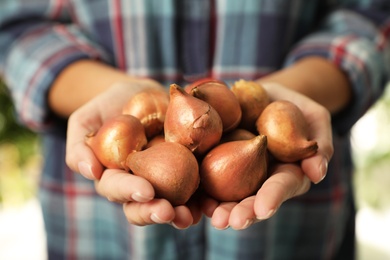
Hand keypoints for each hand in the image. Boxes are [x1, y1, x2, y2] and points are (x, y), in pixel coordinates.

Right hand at [65, 80, 200, 227]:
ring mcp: (161, 180)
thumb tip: (91, 172)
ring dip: (178, 213)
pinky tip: (207, 205)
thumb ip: (79, 146)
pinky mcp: (183, 170)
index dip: (130, 192)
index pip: (117, 189)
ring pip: (168, 203)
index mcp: (113, 176)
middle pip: (142, 206)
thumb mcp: (84, 121)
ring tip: (188, 216)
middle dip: (154, 212)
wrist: (139, 94)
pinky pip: (192, 189)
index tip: (146, 191)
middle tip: (168, 212)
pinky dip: (199, 200)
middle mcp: (137, 183)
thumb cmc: (107, 107)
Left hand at [205, 83, 333, 229]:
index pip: (281, 187)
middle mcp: (261, 179)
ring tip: (212, 216)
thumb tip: (317, 173)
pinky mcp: (218, 162)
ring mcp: (238, 173)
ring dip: (219, 207)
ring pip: (229, 195)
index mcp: (286, 172)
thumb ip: (320, 144)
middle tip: (229, 221)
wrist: (265, 95)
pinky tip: (194, 197)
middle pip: (252, 199)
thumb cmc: (296, 108)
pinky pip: (208, 176)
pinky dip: (201, 188)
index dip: (273, 198)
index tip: (264, 210)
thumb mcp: (315, 119)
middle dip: (242, 212)